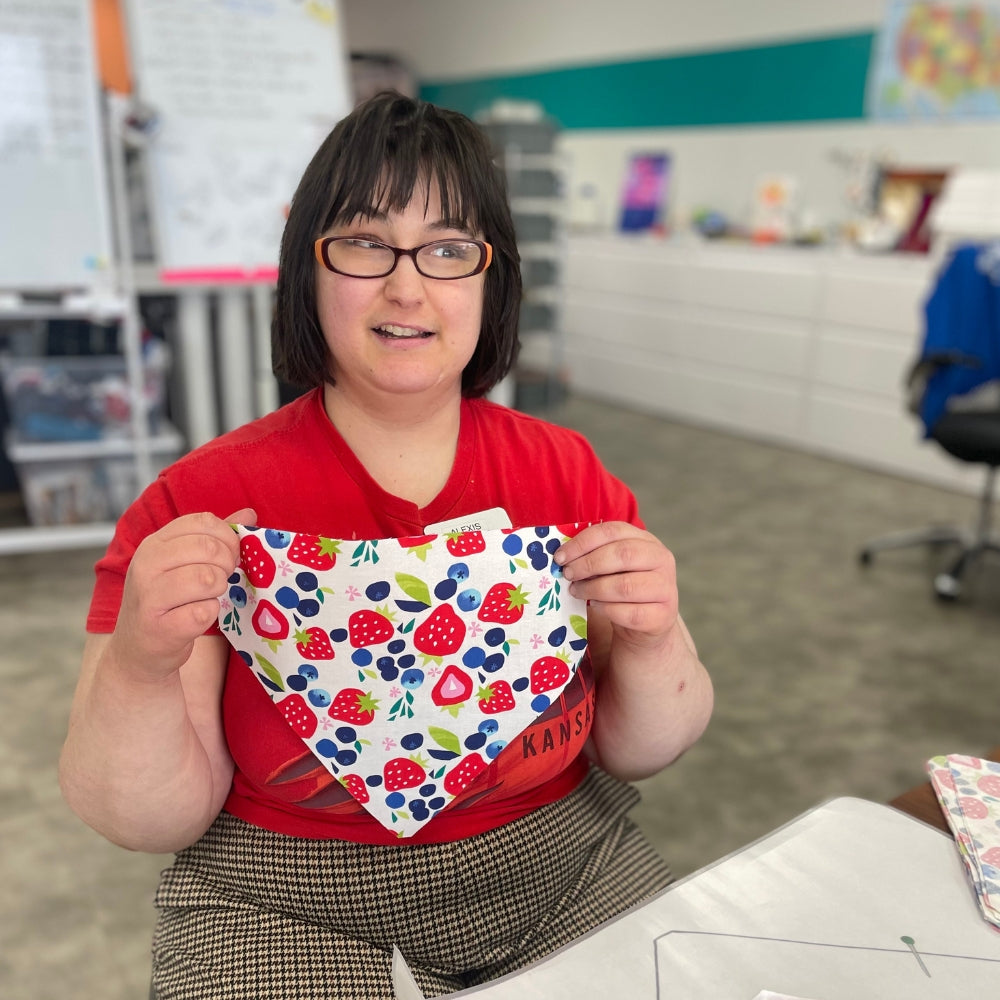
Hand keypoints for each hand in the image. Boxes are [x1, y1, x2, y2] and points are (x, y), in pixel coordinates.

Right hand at [110, 508, 256, 680]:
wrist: (138, 651)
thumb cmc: (169, 601)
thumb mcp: (184, 563)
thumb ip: (215, 538)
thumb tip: (249, 514)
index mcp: (154, 543)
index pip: (202, 522)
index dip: (227, 537)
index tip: (229, 554)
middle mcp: (146, 565)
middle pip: (209, 548)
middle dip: (227, 564)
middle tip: (222, 578)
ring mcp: (148, 597)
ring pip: (208, 579)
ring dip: (218, 590)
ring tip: (207, 597)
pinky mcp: (159, 628)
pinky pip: (205, 612)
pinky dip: (209, 615)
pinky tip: (196, 618)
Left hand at [553, 521, 678, 651]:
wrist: (646, 622)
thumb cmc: (621, 586)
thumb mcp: (611, 566)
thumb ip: (593, 555)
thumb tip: (562, 556)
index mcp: (646, 540)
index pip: (613, 531)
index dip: (583, 542)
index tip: (560, 556)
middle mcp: (661, 559)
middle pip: (622, 555)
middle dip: (588, 564)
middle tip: (567, 574)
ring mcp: (666, 588)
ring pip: (625, 586)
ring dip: (593, 589)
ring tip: (576, 591)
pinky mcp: (664, 615)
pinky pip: (630, 613)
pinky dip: (607, 609)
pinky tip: (595, 606)